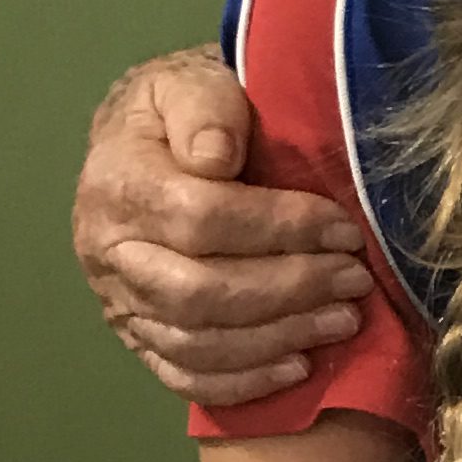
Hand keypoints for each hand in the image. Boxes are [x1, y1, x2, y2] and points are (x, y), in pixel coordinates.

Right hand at [72, 45, 371, 406]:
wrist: (143, 140)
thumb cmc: (182, 110)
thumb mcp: (190, 80)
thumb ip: (204, 106)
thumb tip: (215, 156)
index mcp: (118, 182)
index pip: (200, 219)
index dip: (280, 228)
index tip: (343, 228)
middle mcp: (107, 250)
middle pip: (198, 293)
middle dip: (289, 289)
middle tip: (354, 279)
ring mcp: (119, 301)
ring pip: (196, 343)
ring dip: (279, 337)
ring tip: (344, 319)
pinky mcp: (138, 336)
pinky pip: (184, 376)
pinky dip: (244, 381)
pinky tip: (299, 367)